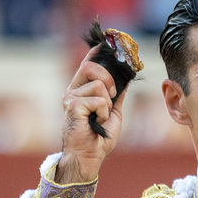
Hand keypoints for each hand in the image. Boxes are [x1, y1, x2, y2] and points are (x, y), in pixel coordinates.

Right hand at [56, 49, 128, 183]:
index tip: (109, 41)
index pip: (88, 62)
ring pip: (99, 85)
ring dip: (108, 103)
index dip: (98, 52)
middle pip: (92, 66)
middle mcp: (73, 90)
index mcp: (81, 89)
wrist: (90, 156)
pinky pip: (99, 99)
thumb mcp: (113, 111)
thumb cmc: (99, 137)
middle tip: (112, 97)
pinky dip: (104, 112)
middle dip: (109, 79)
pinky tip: (97, 122)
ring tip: (101, 117)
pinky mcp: (73, 106)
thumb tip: (127, 77)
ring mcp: (70, 98)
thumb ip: (117, 94)